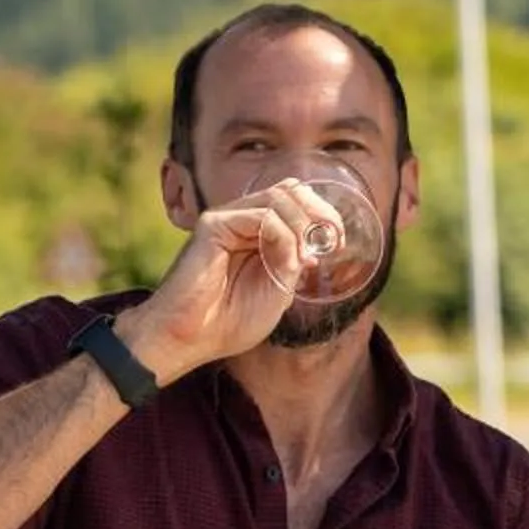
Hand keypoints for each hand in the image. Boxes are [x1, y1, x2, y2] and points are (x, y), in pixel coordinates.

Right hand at [123, 179, 334, 377]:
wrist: (191, 340)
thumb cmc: (227, 323)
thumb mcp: (277, 291)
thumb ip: (292, 262)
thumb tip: (312, 242)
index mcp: (255, 234)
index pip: (293, 201)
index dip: (322, 214)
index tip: (338, 242)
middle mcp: (240, 221)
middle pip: (289, 189)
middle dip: (319, 211)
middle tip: (333, 238)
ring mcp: (226, 219)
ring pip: (279, 197)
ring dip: (303, 226)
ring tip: (305, 258)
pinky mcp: (213, 225)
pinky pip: (262, 216)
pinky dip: (284, 236)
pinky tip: (288, 262)